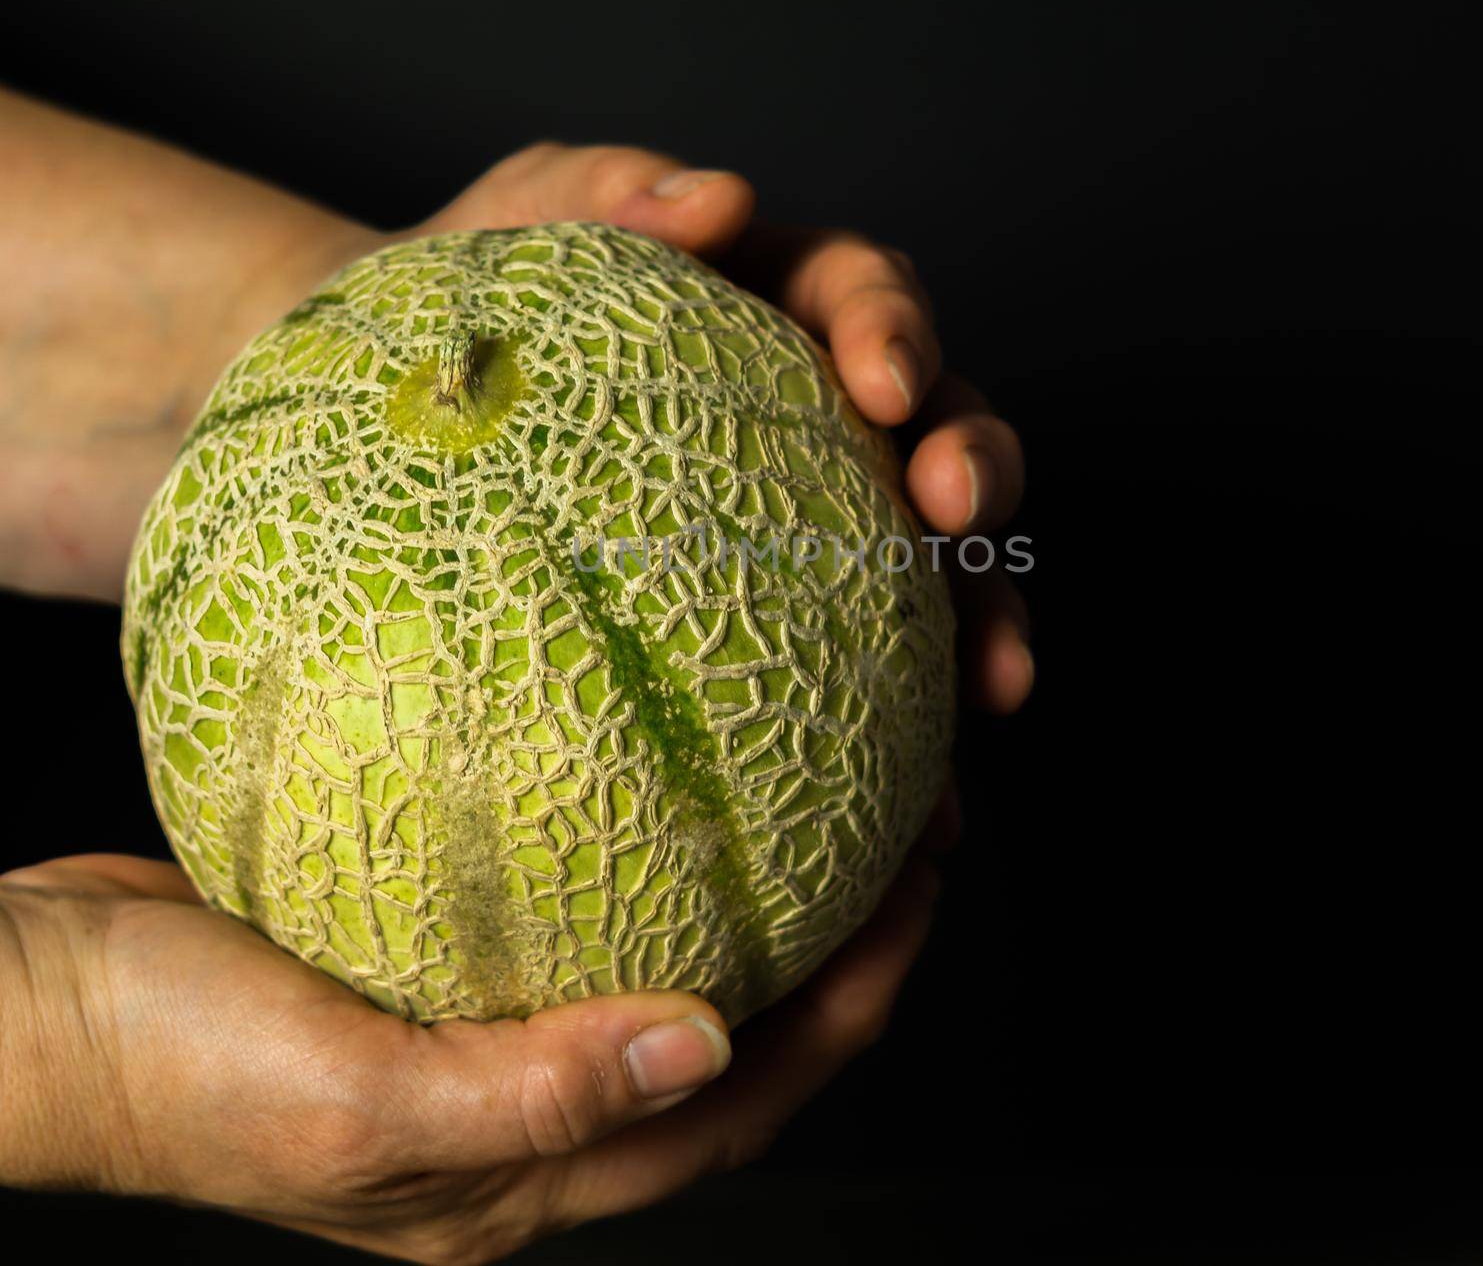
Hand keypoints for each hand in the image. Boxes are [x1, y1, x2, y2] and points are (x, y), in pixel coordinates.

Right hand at [0, 846, 939, 1261]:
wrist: (43, 1008)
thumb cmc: (170, 1071)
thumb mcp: (349, 1102)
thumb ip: (530, 1094)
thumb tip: (705, 1045)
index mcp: (523, 1179)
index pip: (741, 1103)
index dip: (853, 1008)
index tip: (921, 892)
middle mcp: (524, 1117)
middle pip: (731, 1038)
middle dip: (841, 950)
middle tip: (913, 829)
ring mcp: (484, 1039)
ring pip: (663, 970)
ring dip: (756, 899)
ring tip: (828, 796)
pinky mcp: (438, 968)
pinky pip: (574, 910)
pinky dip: (638, 856)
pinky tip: (662, 776)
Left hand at [414, 142, 1032, 714]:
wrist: (375, 408)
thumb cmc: (453, 301)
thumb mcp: (513, 222)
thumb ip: (602, 189)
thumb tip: (721, 198)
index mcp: (770, 303)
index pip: (862, 298)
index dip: (896, 332)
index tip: (884, 386)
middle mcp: (812, 410)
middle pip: (936, 426)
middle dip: (974, 471)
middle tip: (957, 520)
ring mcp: (809, 514)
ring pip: (932, 560)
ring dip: (984, 616)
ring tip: (992, 688)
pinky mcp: (778, 607)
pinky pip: (859, 668)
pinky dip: (902, 732)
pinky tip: (916, 810)